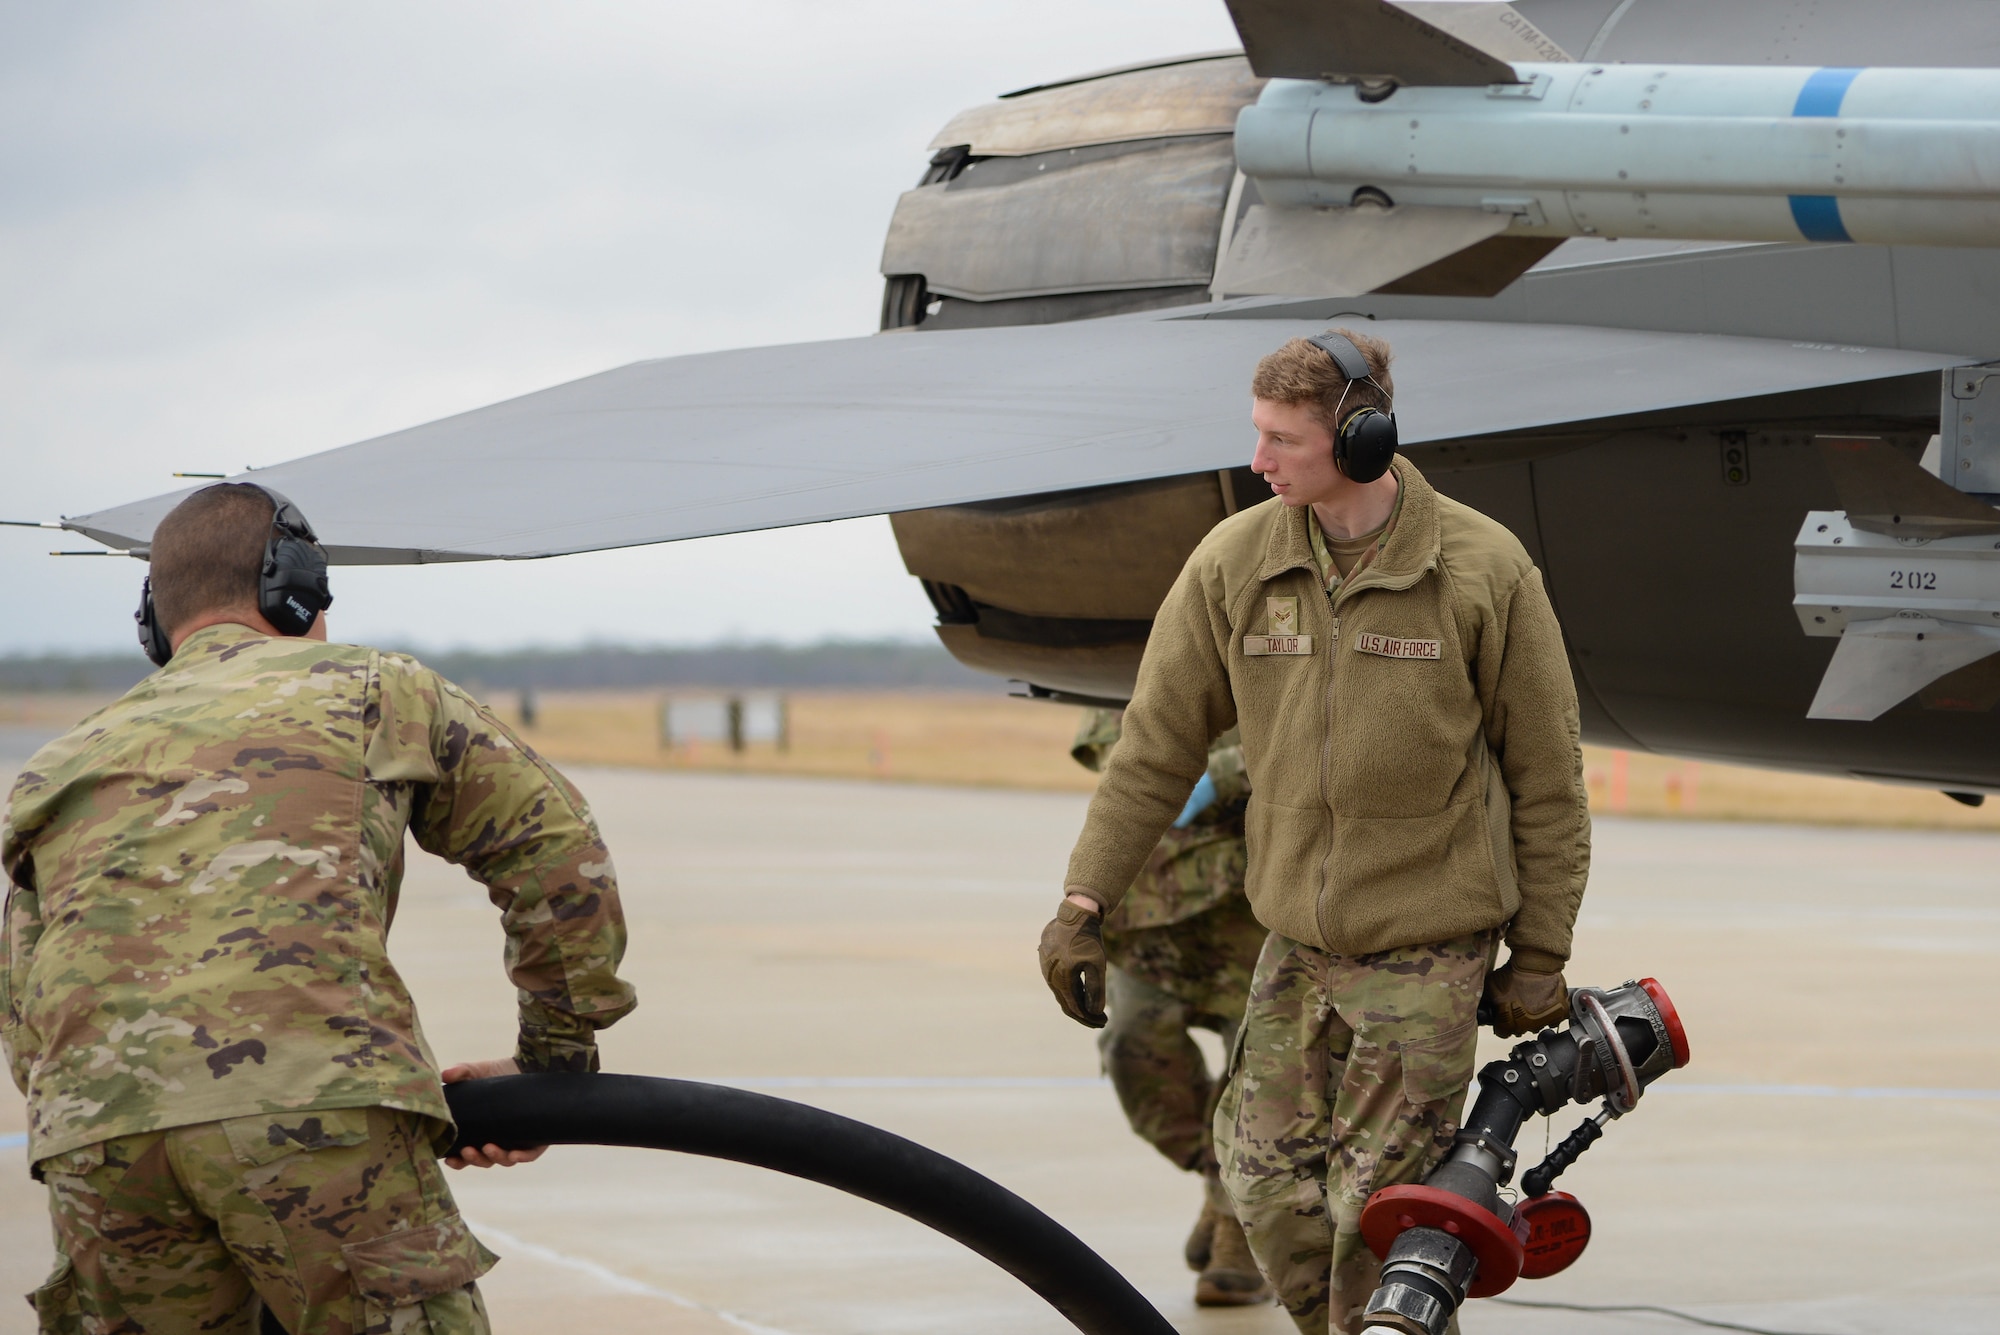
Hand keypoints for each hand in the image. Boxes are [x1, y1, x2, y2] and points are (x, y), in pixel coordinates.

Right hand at [442, 1058, 548, 1168]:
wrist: (528, 1065)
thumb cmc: (498, 1072)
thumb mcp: (477, 1071)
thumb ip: (460, 1071)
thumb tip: (444, 1075)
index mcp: (480, 1132)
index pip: (466, 1155)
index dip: (458, 1161)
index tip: (449, 1160)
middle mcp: (498, 1140)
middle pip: (485, 1160)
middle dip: (475, 1159)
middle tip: (468, 1150)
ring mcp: (517, 1140)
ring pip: (505, 1159)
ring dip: (495, 1158)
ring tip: (488, 1148)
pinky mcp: (538, 1137)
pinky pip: (531, 1154)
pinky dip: (522, 1157)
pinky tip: (514, 1155)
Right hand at [1038, 897, 1107, 1027]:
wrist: (1074, 914)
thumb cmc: (1087, 938)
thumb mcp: (1096, 963)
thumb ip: (1096, 989)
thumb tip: (1095, 1012)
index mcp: (1061, 979)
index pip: (1074, 1008)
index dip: (1089, 1018)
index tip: (1102, 1022)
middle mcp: (1050, 976)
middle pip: (1066, 1003)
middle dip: (1084, 1014)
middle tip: (1100, 1020)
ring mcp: (1046, 968)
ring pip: (1062, 993)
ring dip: (1077, 1002)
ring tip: (1092, 1008)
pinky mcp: (1047, 961)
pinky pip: (1058, 981)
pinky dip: (1071, 990)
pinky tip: (1081, 991)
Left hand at [1483, 963, 1568, 1037]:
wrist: (1534, 964)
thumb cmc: (1513, 974)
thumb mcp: (1491, 988)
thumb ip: (1488, 1001)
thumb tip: (1484, 1005)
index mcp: (1511, 1024)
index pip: (1502, 1032)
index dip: (1500, 1025)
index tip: (1501, 1019)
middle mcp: (1530, 1026)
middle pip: (1521, 1029)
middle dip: (1517, 1021)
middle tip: (1516, 1007)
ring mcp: (1546, 1020)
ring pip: (1538, 1024)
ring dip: (1534, 1017)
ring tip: (1531, 1002)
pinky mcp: (1561, 1012)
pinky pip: (1556, 1018)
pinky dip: (1551, 1013)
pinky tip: (1545, 1003)